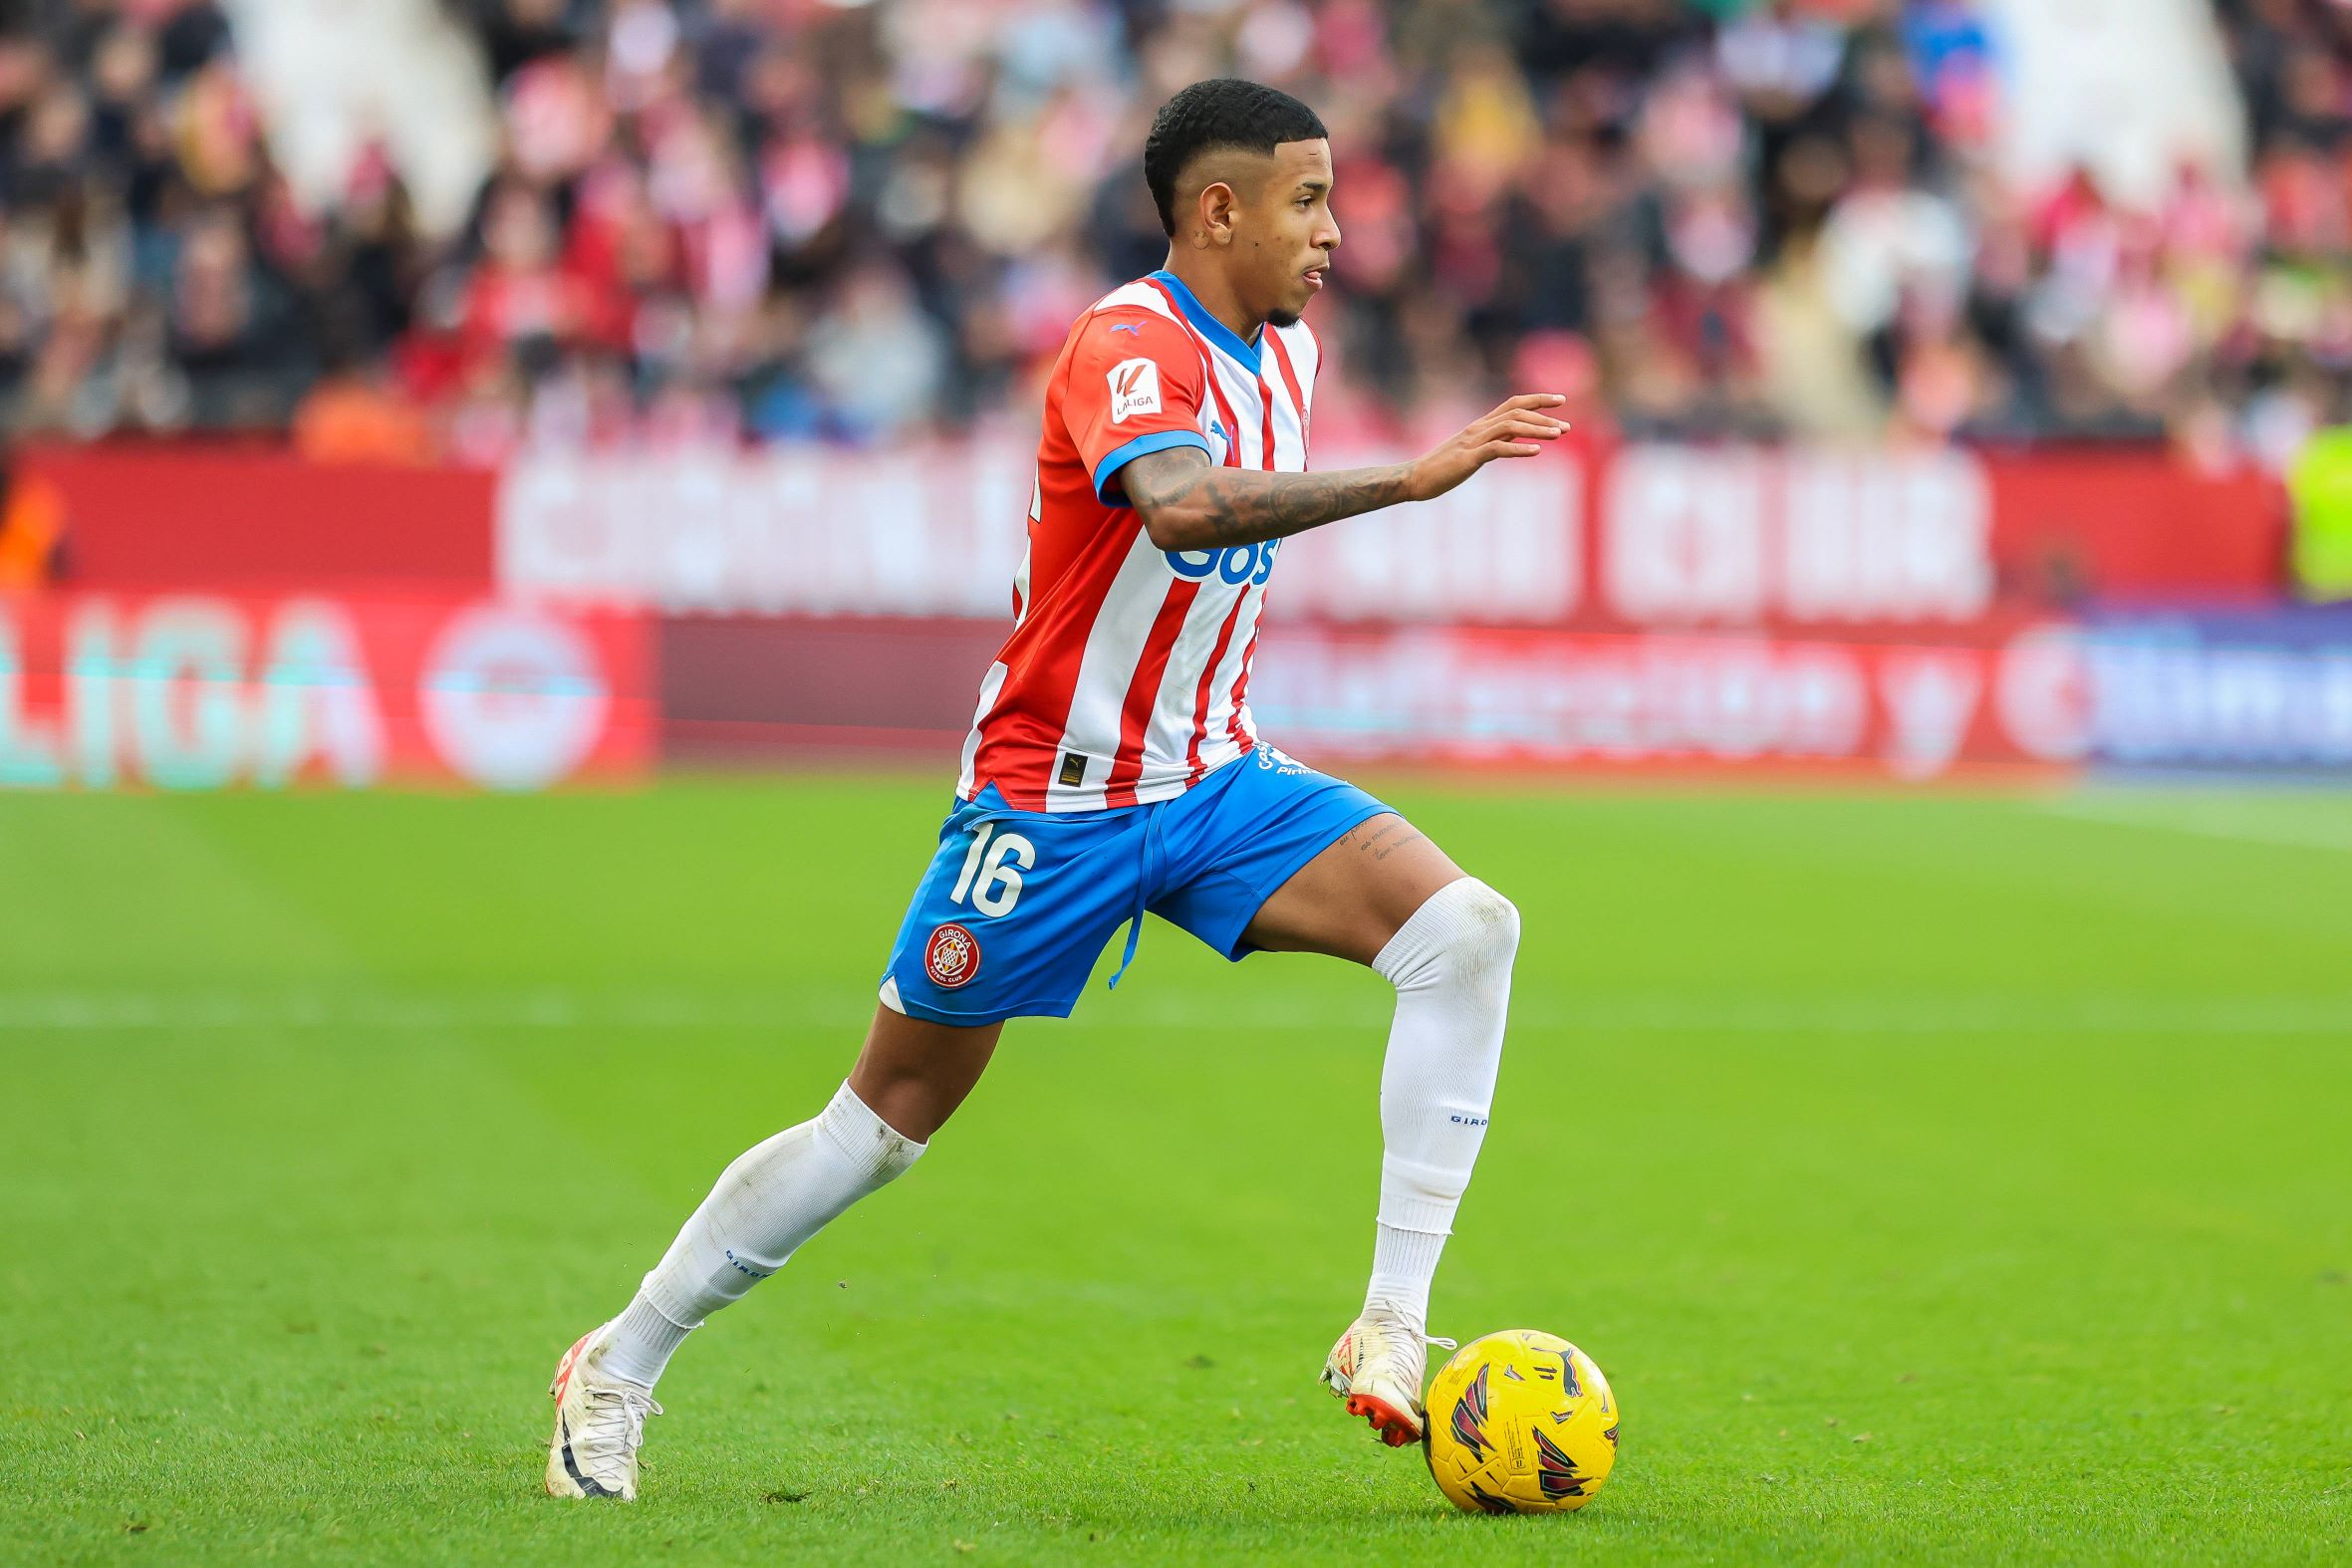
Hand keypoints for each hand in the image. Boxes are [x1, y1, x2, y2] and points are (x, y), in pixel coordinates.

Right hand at [1404, 394, 1568, 501]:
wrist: (1413, 479)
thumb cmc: (1441, 469)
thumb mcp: (1472, 453)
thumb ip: (1492, 444)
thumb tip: (1515, 441)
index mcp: (1479, 426)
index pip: (1513, 403)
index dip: (1538, 399)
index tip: (1561, 401)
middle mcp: (1478, 428)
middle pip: (1516, 411)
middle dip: (1544, 415)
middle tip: (1566, 426)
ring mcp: (1473, 442)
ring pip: (1511, 426)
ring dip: (1537, 429)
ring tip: (1558, 435)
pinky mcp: (1468, 458)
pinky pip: (1498, 449)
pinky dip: (1519, 448)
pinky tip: (1536, 452)